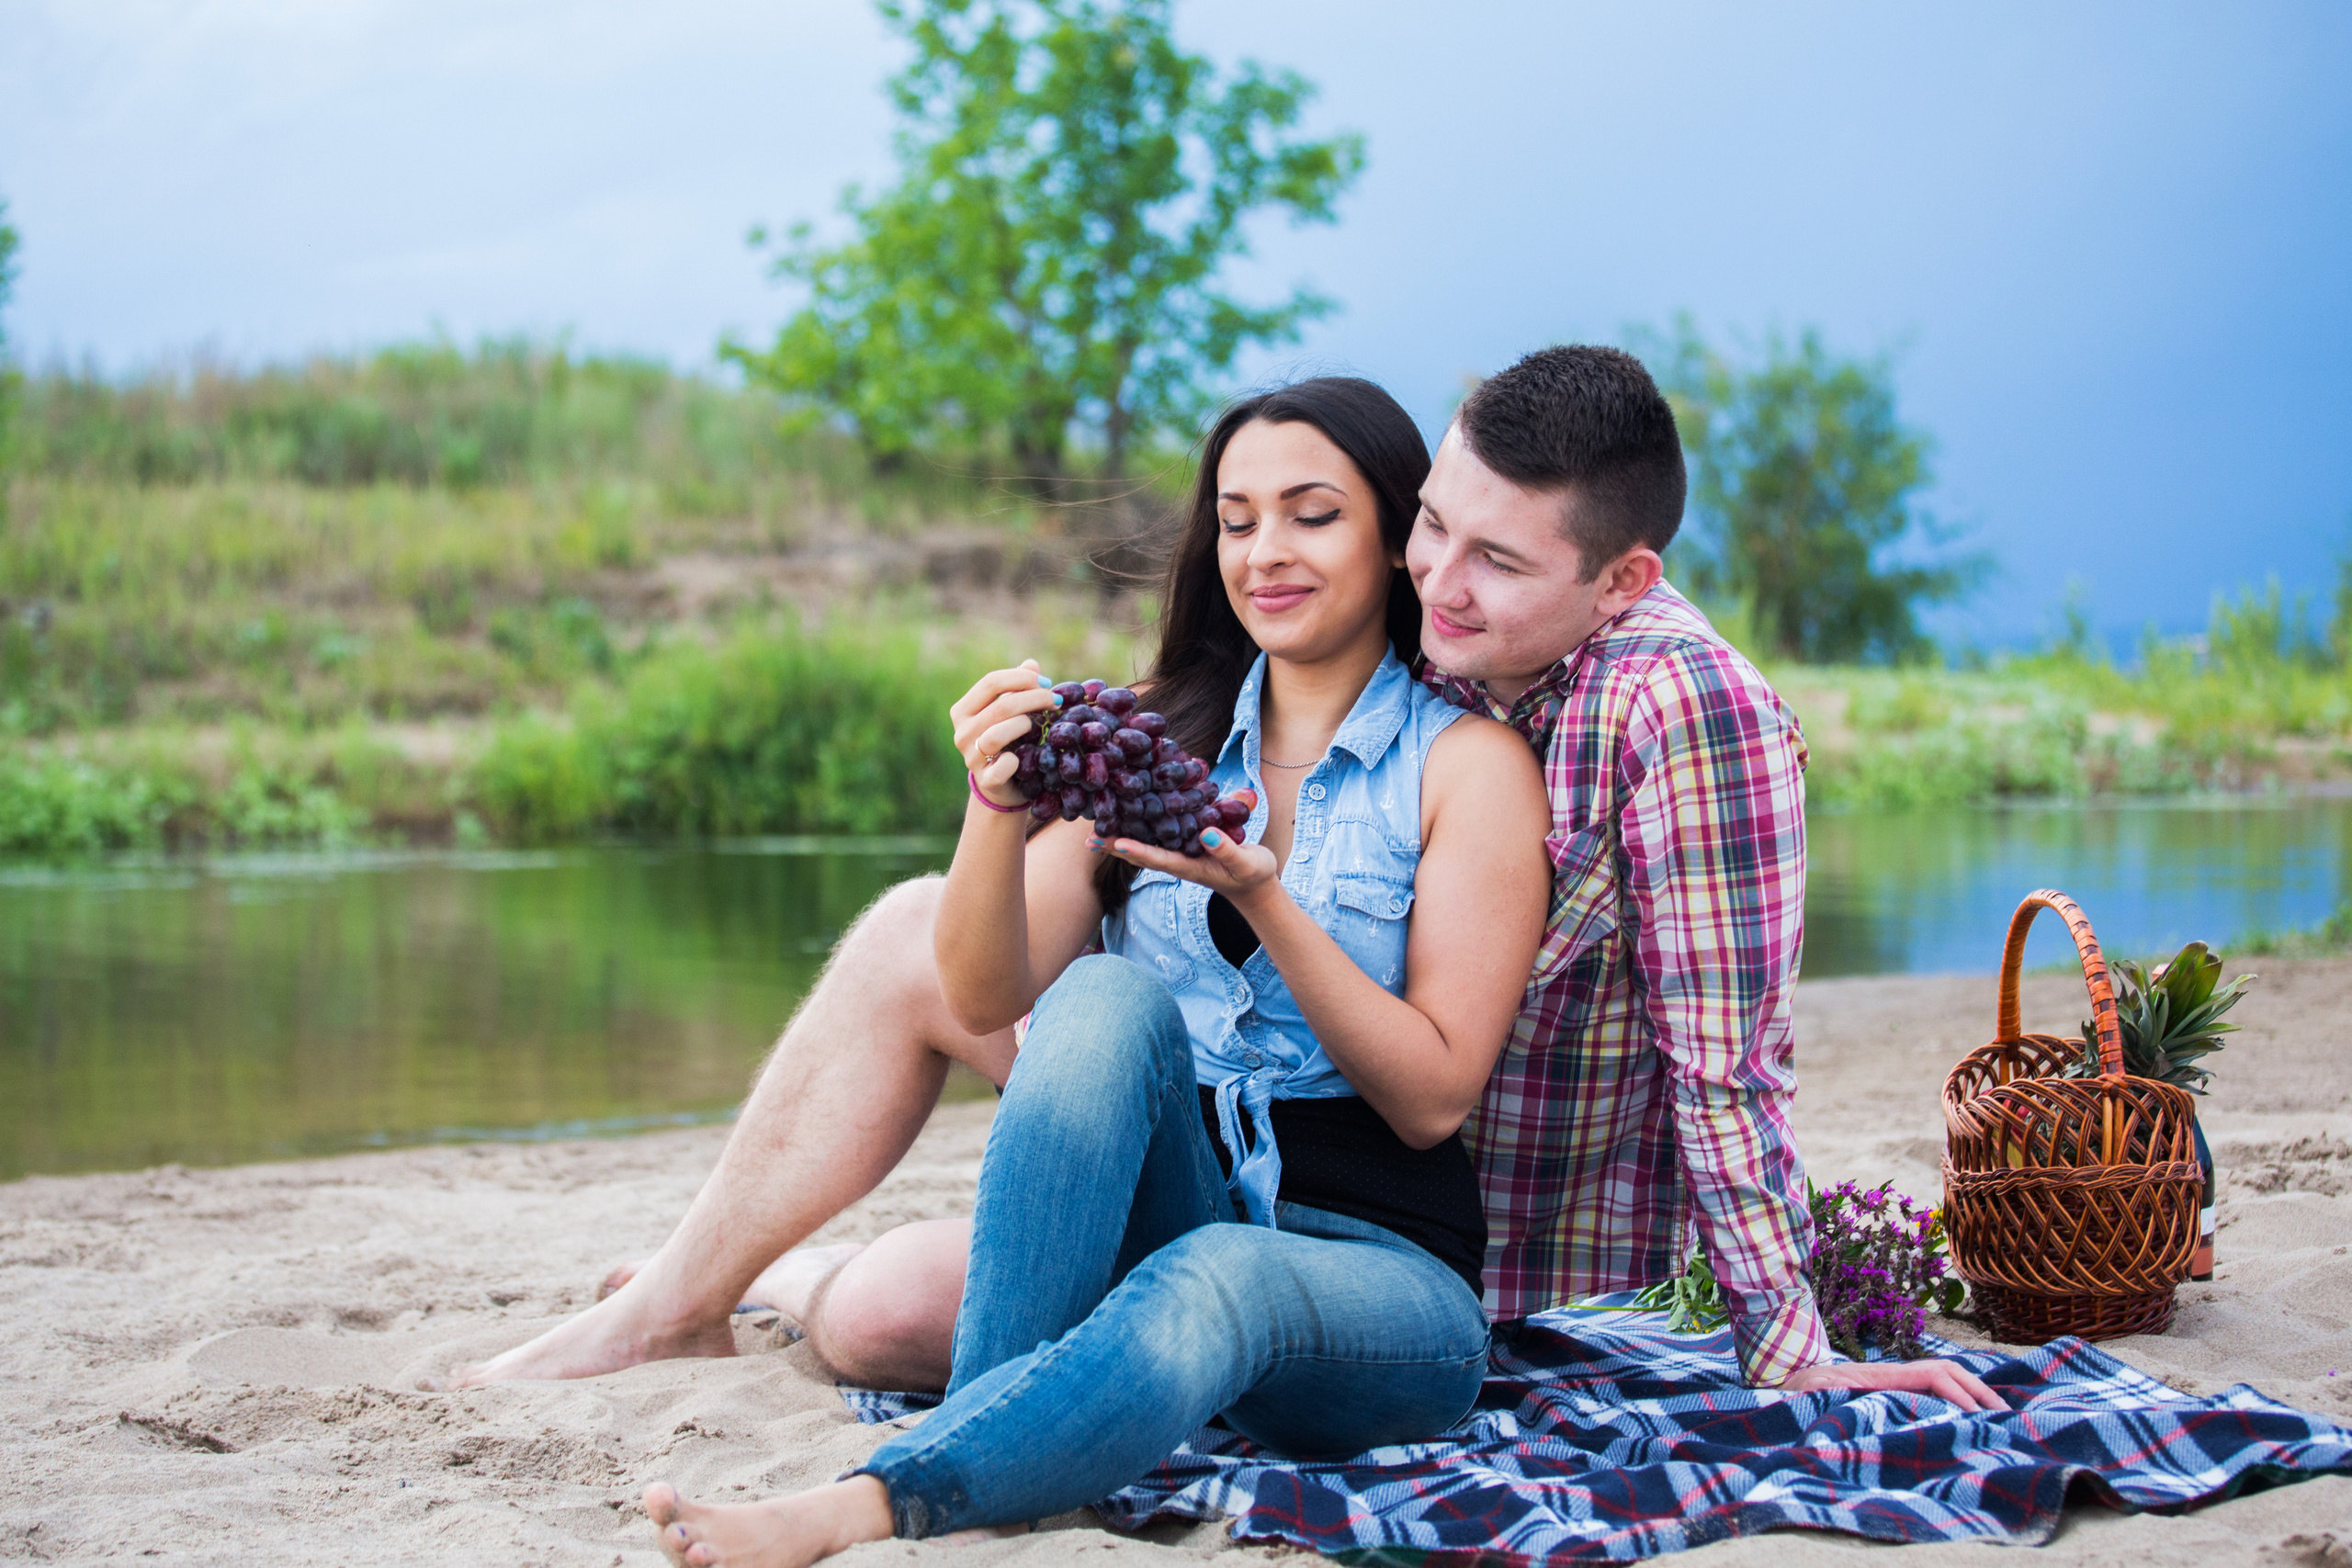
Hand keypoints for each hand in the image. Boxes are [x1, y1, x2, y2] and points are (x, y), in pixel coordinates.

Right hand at [950, 659, 1058, 809]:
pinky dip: (1017, 760)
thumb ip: (1018, 688)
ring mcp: (971, 758)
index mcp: (963, 710)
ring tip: (1039, 726)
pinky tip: (1027, 757)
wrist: (1003, 784)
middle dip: (1035, 699)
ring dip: (1025, 725)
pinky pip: (1003, 766)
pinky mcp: (986, 780)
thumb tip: (1031, 664)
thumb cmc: (1009, 740)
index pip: (991, 682)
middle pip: (1001, 706)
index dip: (1022, 678)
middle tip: (1056, 700)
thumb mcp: (1011, 713)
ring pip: (998, 734)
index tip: (1047, 683)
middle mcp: (962, 732)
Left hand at [1089, 797, 1276, 898]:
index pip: (1156, 858)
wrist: (1253, 883)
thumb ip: (1227, 849)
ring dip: (1119, 839)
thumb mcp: (1246, 862)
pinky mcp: (1183, 846)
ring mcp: (1178, 855)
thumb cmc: (1251, 873)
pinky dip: (1138, 828)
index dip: (1136, 850)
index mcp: (1189, 866)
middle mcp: (1177, 861)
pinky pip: (1155, 838)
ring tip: (1093, 832)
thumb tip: (1206, 834)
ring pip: (1144, 846)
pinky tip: (1126, 818)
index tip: (1115, 842)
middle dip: (1115, 846)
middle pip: (1140, 854)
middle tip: (1088, 838)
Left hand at [1777, 1357, 2007, 1410]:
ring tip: (1998, 1418)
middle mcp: (1894, 1375)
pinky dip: (1958, 1400)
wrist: (1787, 1384)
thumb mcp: (1810, 1391)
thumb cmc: (1798, 1392)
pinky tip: (1973, 1420)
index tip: (1977, 1417)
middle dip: (1977, 1390)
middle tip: (2004, 1417)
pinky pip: (1933, 1392)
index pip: (1932, 1376)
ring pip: (1944, 1379)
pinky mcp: (1895, 1394)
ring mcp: (1897, 1383)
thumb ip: (1826, 1390)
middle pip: (1947, 1371)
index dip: (1957, 1394)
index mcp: (1882, 1375)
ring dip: (1973, 1393)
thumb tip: (1843, 1389)